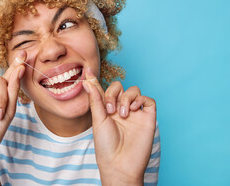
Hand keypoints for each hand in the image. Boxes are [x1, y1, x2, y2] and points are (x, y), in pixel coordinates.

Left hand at [82, 68, 155, 184]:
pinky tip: (131, 110)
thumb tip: (86, 80)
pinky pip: (148, 100)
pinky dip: (140, 100)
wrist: (119, 164)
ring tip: (122, 114)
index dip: (96, 81)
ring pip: (134, 90)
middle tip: (110, 109)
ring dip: (126, 98)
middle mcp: (121, 109)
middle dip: (114, 93)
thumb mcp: (98, 120)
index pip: (104, 90)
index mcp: (107, 109)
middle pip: (120, 87)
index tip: (86, 70)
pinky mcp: (147, 118)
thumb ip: (95, 99)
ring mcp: (134, 113)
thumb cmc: (106, 145)